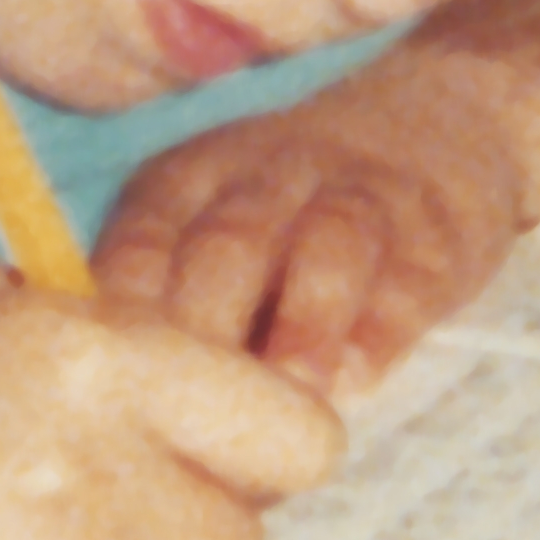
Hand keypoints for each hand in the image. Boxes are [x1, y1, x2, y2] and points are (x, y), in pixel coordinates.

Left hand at [94, 47, 534, 398]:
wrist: (439, 119)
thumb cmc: (291, 207)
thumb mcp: (211, 218)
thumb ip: (164, 291)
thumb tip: (100, 399)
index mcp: (188, 181)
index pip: (142, 244)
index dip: (126, 321)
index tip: (112, 396)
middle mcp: (265, 178)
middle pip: (226, 246)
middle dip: (208, 331)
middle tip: (194, 420)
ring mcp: (354, 197)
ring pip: (323, 246)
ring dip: (303, 323)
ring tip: (290, 397)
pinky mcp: (431, 233)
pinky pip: (405, 273)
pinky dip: (382, 324)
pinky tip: (362, 374)